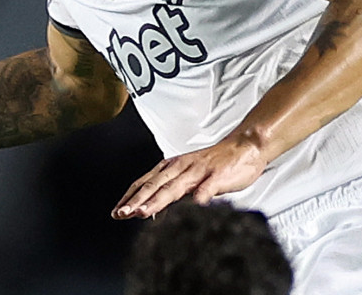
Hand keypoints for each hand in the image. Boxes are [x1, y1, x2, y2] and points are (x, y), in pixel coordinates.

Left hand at [111, 136, 268, 218]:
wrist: (244, 146)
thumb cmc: (215, 163)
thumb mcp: (188, 175)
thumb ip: (171, 190)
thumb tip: (150, 207)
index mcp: (173, 167)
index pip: (145, 182)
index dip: (130, 197)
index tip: (116, 211)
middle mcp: (182, 167)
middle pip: (154, 185)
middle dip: (136, 201)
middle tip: (121, 214)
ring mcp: (199, 171)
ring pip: (174, 186)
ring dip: (157, 200)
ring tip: (143, 213)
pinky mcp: (218, 176)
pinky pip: (208, 187)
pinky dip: (201, 196)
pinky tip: (196, 206)